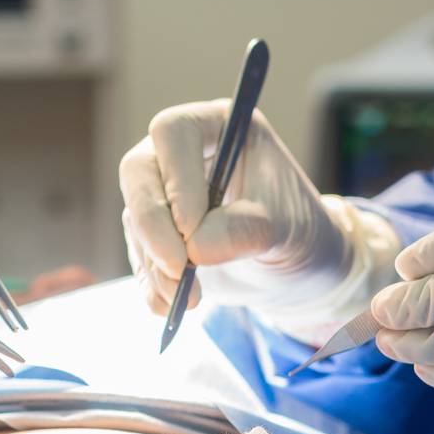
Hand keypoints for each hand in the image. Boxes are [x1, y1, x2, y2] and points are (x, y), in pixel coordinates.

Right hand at [118, 101, 392, 342]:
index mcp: (218, 127)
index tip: (191, 227)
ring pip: (135, 219)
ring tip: (190, 298)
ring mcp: (164, 195)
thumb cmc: (299, 231)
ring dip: (156, 264)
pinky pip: (139, 255)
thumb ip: (243, 230)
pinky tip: (171, 307)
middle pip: (138, 172)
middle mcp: (183, 154)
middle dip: (152, 226)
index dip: (175, 179)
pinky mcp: (156, 235)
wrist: (297, 268)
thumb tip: (194, 248)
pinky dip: (151, 284)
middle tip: (177, 269)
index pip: (173, 133)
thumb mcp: (284, 228)